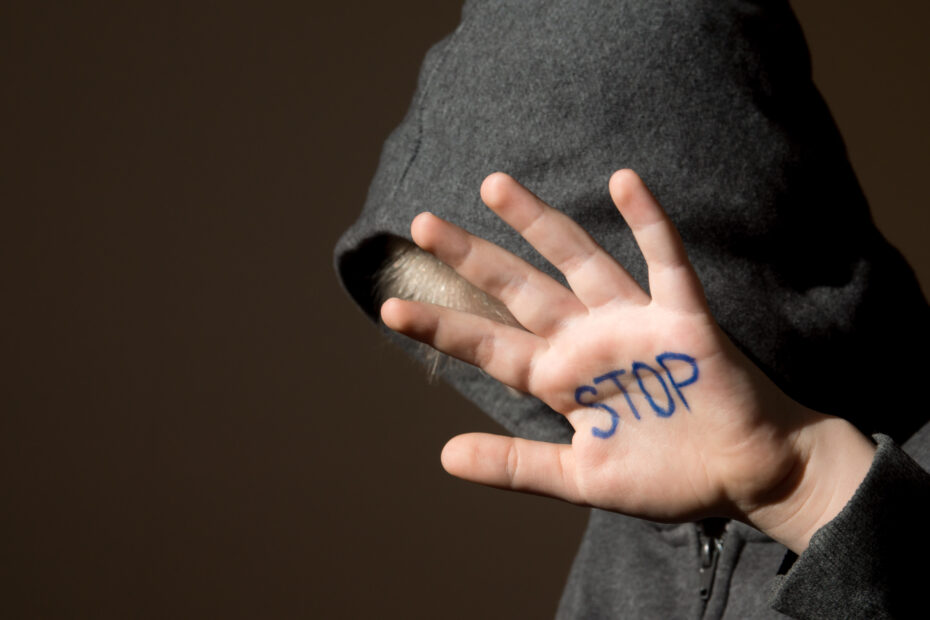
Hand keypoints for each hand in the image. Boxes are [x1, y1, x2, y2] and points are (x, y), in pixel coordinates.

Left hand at [381, 170, 874, 551]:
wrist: (745, 476)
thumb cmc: (666, 478)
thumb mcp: (579, 478)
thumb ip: (515, 465)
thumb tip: (443, 456)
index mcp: (559, 380)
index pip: (489, 346)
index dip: (441, 327)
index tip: (389, 307)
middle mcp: (586, 341)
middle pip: (520, 290)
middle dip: (474, 259)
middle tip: (422, 223)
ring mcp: (632, 324)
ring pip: (578, 262)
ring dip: (539, 225)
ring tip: (492, 186)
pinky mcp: (682, 318)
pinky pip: (664, 262)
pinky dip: (648, 224)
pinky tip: (623, 182)